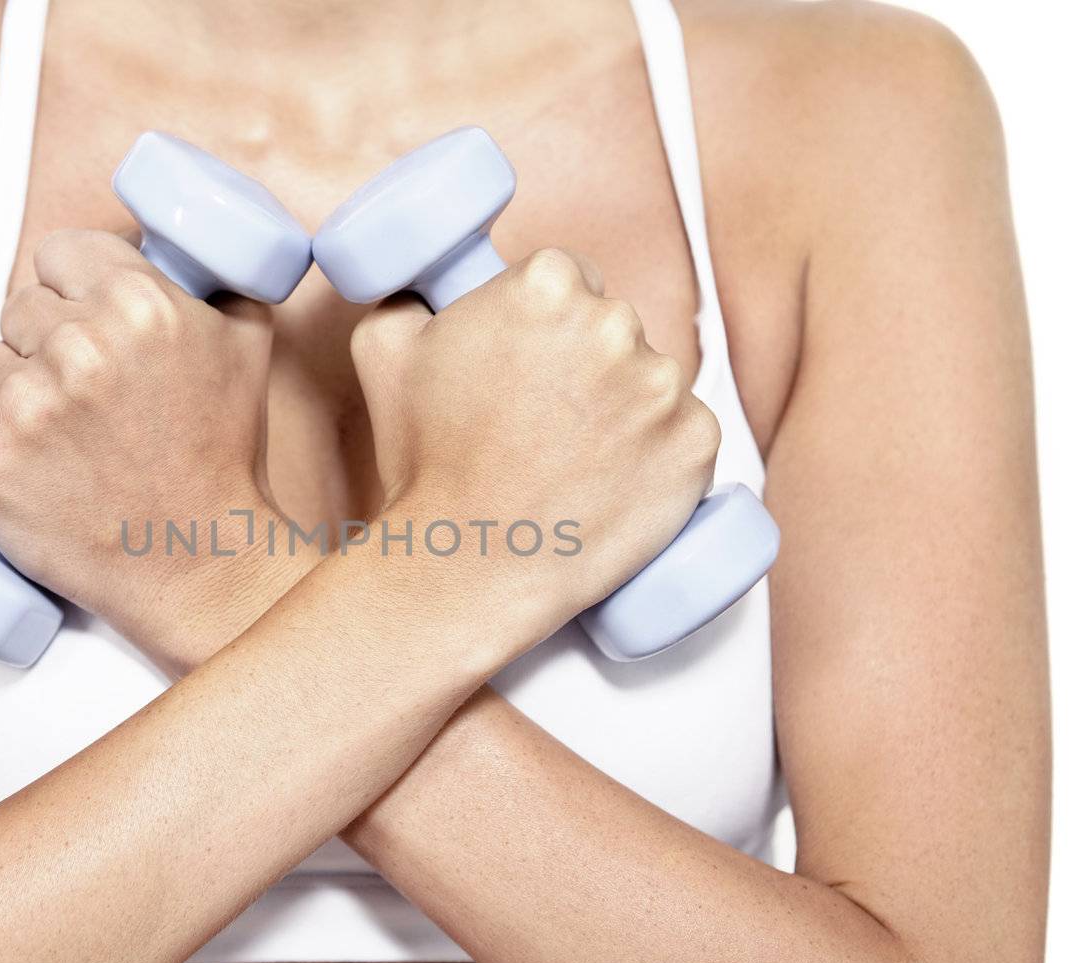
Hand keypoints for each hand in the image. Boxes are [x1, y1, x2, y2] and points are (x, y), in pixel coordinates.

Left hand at [0, 229, 298, 671]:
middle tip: (91, 397)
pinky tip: (39, 462)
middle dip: (50, 343)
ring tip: (72, 440)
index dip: (74, 290)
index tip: (89, 324)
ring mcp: (26, 404)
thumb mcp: (246, 344)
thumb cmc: (220, 456)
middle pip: (22, 307)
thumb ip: (215, 274)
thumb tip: (183, 232)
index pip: (58, 253)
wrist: (195, 561)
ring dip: (20, 392)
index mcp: (139, 302)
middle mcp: (79, 345)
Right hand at [350, 247, 720, 639]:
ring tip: (570, 463)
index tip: (524, 368)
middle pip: (612, 326)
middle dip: (584, 364)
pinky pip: (689, 435)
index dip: (543, 324)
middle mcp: (615, 323)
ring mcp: (664, 386)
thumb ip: (407, 291)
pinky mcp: (697, 445)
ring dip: (624, 410)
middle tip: (540, 424)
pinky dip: (661, 457)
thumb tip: (427, 284)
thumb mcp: (383, 352)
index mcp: (546, 283)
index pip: (567, 277)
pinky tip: (612, 485)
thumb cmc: (426, 464)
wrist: (472, 565)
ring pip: (651, 382)